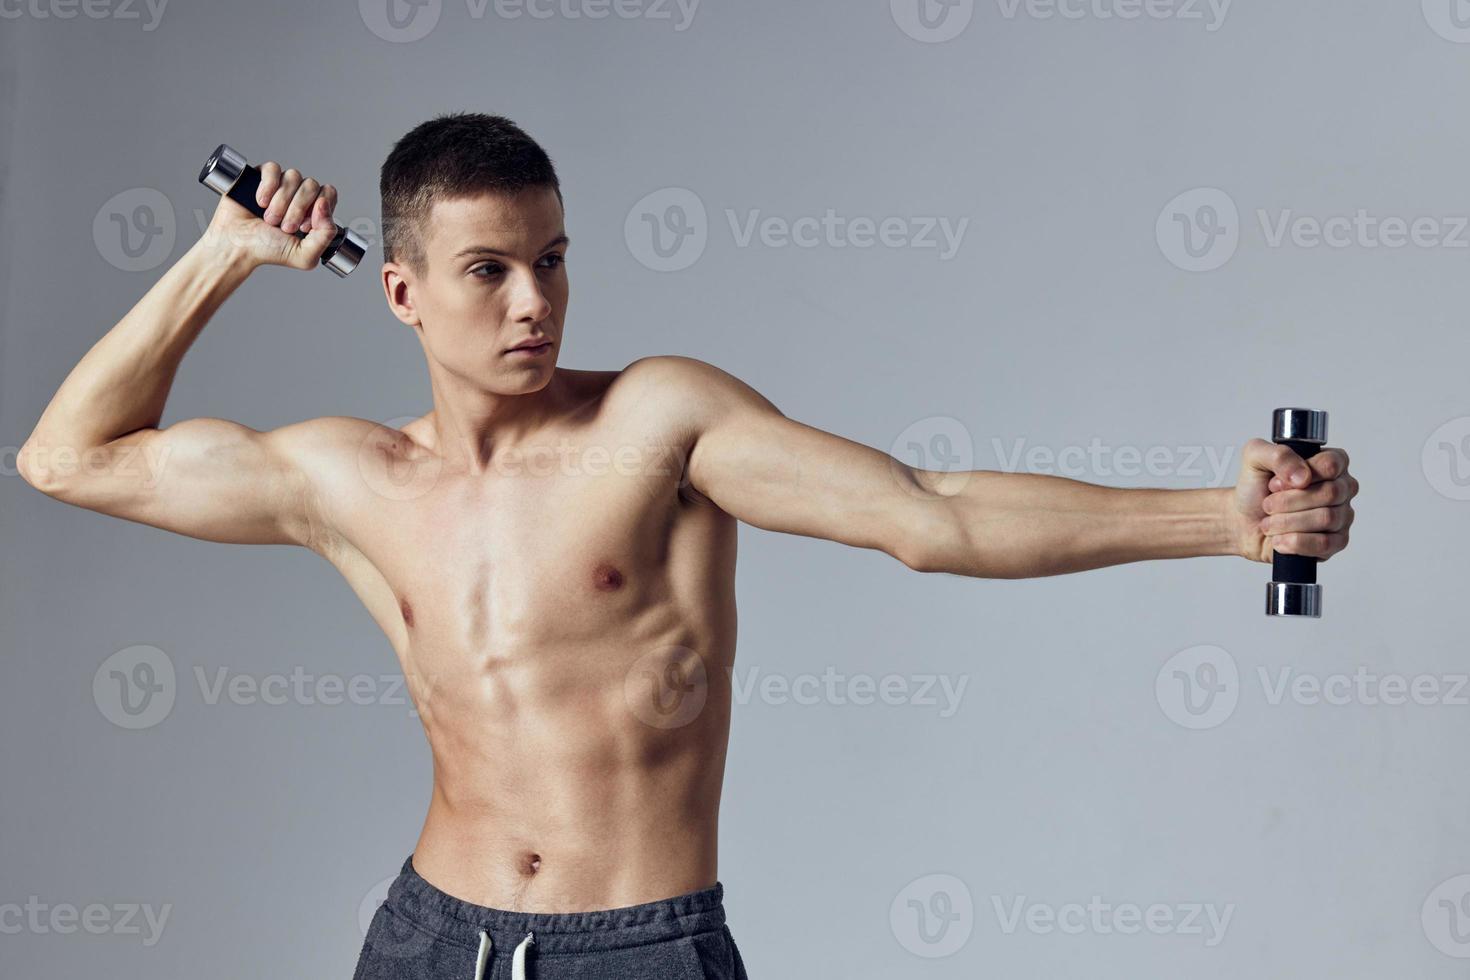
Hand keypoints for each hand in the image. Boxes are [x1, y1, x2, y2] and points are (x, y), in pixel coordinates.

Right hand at [202, 161, 338, 271]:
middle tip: (284, 227)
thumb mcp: (305, 256)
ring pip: (293, 176)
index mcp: (313, 211)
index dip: (320, 207)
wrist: (236, 247)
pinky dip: (268, 186)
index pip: (329, 194)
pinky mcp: (261, 176)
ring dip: (281, 202)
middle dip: (297, 209)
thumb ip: (326, 236)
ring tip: (270, 219)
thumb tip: (325, 205)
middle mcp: (299, 195)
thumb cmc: (268, 251)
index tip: (305, 226)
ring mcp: (280, 185)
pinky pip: (273, 168)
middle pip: (312, 185)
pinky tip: (261, 202)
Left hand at [1228, 438, 1357, 563]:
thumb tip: (1303, 476)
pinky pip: (1325, 544)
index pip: (1331, 465)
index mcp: (1330, 463)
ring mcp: (1342, 516)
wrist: (1243, 521)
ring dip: (1287, 522)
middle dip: (1288, 501)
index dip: (1298, 475)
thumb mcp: (1255, 457)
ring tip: (1269, 523)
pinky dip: (1295, 542)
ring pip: (1326, 518)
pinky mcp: (1336, 542)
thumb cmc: (1255, 489)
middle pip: (1330, 493)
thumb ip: (1278, 455)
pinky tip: (1279, 540)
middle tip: (1268, 505)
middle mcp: (1342, 488)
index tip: (1275, 483)